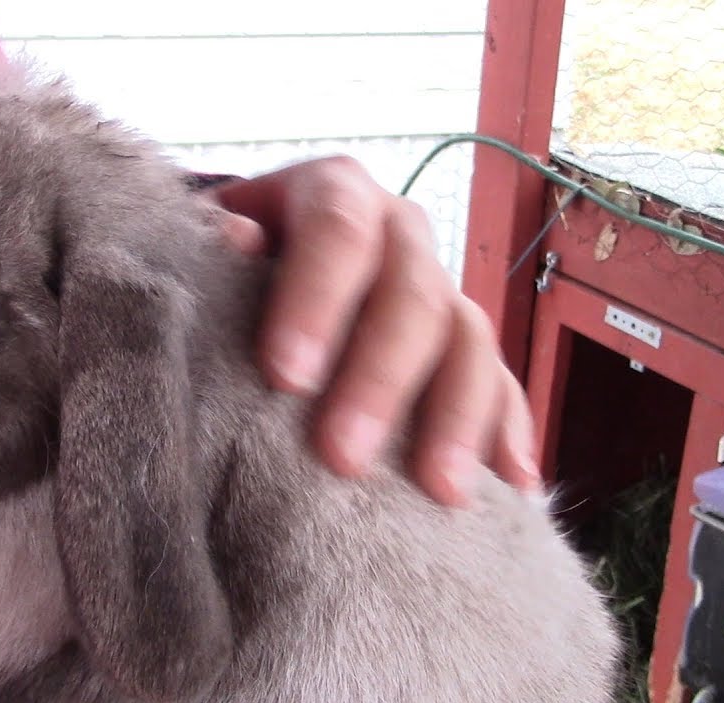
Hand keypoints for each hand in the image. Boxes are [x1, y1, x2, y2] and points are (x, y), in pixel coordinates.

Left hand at [209, 156, 540, 506]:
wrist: (260, 255)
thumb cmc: (226, 258)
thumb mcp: (211, 237)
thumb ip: (215, 244)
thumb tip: (236, 241)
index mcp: (336, 192)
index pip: (338, 231)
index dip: (316, 301)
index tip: (285, 377)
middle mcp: (401, 231)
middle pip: (412, 296)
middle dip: (380, 379)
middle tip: (343, 455)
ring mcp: (443, 286)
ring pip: (469, 341)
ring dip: (456, 417)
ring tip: (440, 489)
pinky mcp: (465, 343)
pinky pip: (502, 383)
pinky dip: (508, 432)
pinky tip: (513, 485)